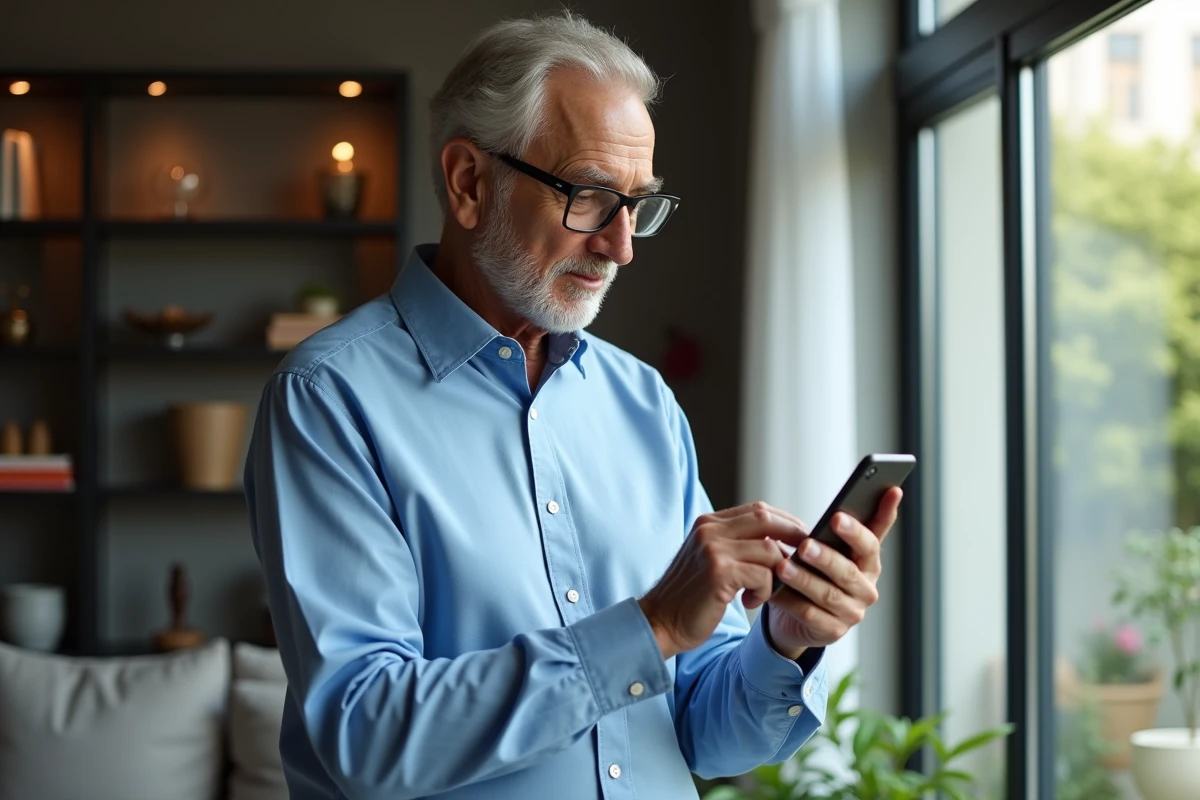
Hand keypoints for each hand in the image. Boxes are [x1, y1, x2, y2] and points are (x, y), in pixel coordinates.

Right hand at [639, 503, 808, 659]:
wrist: (660, 621)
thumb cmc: (690, 596)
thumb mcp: (710, 559)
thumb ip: (736, 545)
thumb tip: (779, 542)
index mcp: (708, 523)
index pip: (758, 509)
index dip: (785, 521)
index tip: (802, 537)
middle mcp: (709, 530)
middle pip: (766, 518)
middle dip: (793, 536)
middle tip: (807, 557)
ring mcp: (713, 549)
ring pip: (769, 549)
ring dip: (776, 574)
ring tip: (763, 592)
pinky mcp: (719, 572)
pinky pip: (763, 575)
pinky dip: (765, 590)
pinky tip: (750, 602)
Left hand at [766, 488, 902, 659]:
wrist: (796, 616)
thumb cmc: (814, 571)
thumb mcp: (826, 548)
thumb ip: (836, 530)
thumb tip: (838, 508)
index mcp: (868, 562)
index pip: (873, 539)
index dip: (883, 516)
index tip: (883, 493)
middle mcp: (866, 588)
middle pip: (849, 571)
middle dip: (827, 557)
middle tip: (806, 544)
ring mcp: (852, 612)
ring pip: (828, 594)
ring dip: (805, 579)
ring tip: (783, 566)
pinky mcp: (832, 631)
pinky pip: (809, 614)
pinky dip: (791, 601)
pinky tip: (774, 590)